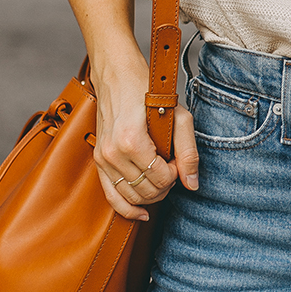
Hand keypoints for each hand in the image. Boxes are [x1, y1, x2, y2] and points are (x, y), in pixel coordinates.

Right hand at [92, 61, 198, 219]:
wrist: (118, 77)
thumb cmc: (148, 92)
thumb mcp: (179, 117)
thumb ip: (188, 152)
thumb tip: (192, 184)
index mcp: (131, 141)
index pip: (161, 178)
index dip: (176, 173)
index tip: (178, 159)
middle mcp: (112, 153)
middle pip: (147, 191)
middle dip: (165, 185)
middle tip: (172, 166)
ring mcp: (102, 158)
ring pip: (132, 197)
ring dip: (151, 194)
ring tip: (160, 176)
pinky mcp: (98, 161)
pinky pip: (111, 197)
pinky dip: (127, 209)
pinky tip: (142, 215)